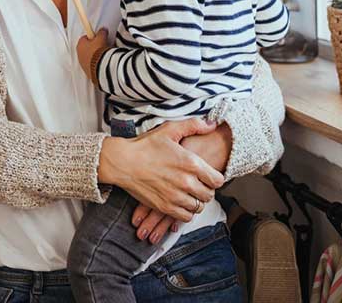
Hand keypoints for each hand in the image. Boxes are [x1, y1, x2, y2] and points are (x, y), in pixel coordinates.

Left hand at [76, 27, 108, 76]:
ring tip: (105, 54)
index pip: (85, 37)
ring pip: (90, 56)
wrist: (100, 67)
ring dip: (96, 55)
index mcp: (80, 44)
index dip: (93, 36)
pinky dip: (97, 62)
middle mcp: (79, 54)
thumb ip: (101, 32)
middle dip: (95, 46)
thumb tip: (103, 30)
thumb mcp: (101, 38)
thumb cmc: (98, 52)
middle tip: (103, 45)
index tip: (98, 37)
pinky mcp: (87, 70)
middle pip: (87, 47)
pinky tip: (104, 61)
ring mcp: (83, 63)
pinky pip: (92, 64)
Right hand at [129, 123, 232, 242]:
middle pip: (209, 195)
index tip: (208, 176)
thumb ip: (193, 125)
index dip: (215, 178)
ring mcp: (176, 196)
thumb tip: (212, 124)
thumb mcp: (169, 130)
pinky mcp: (165, 207)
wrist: (123, 162)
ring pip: (198, 206)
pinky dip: (186, 212)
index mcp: (191, 163)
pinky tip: (181, 202)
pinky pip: (186, 217)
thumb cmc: (145, 146)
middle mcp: (186, 182)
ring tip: (189, 193)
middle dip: (206, 190)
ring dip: (196, 201)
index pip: (218, 180)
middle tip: (198, 184)